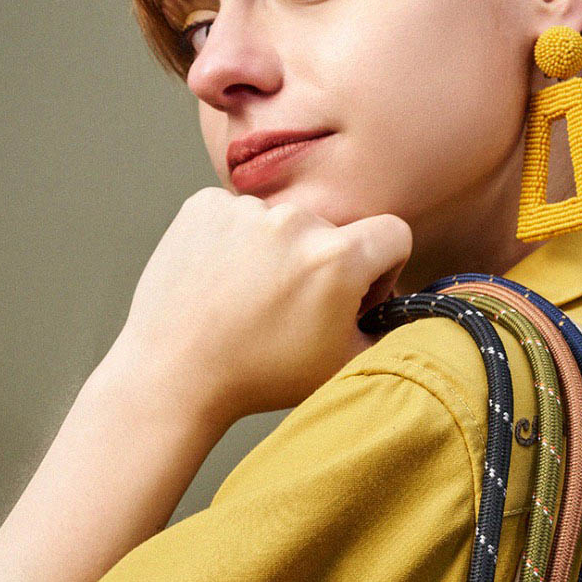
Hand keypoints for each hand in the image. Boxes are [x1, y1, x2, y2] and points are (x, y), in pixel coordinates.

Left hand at [108, 188, 411, 432]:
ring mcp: (244, 210)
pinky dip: (234, 241)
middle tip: (292, 307)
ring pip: (282, 223)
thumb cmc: (261, 376)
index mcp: (338, 258)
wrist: (173, 375)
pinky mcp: (204, 205)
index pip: (393, 233)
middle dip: (324, 263)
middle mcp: (295, 221)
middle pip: (333, 230)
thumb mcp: (343, 364)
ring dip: (276, 252)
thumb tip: (408, 311)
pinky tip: (221, 281)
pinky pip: (238, 214)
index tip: (357, 293)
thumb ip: (388, 331)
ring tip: (248, 298)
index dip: (384, 267)